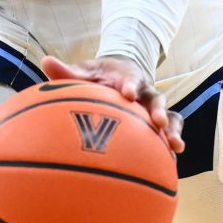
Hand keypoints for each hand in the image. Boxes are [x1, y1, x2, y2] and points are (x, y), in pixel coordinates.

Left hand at [40, 54, 182, 154]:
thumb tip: (45, 61)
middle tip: (159, 123)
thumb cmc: (97, 76)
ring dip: (173, 130)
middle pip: (156, 97)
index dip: (131, 84)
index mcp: (127, 77)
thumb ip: (67, 72)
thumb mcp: (84, 72)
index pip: (132, 78)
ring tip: (176, 146)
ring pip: (169, 115)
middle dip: (158, 110)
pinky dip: (172, 144)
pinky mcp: (155, 121)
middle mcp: (144, 91)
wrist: (116, 75)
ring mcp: (152, 107)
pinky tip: (172, 161)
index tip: (128, 93)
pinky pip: (169, 131)